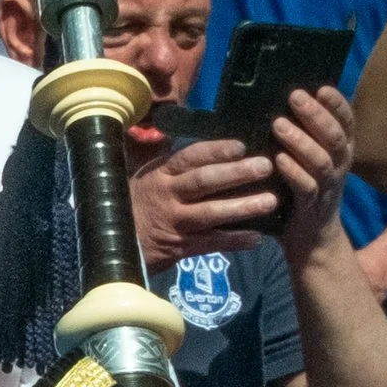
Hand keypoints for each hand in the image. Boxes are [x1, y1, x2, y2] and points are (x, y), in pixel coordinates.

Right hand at [128, 130, 276, 268]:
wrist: (115, 242)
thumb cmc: (138, 202)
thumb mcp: (147, 175)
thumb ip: (172, 160)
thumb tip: (199, 139)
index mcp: (161, 174)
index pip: (190, 157)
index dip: (216, 151)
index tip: (241, 146)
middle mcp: (168, 195)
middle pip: (204, 182)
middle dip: (237, 173)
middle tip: (265, 166)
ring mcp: (176, 222)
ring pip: (211, 213)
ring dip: (243, 207)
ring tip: (270, 201)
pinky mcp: (182, 246)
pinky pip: (212, 242)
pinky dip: (235, 240)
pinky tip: (257, 237)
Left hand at [268, 81, 352, 247]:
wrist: (313, 243)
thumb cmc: (304, 193)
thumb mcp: (310, 162)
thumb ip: (304, 137)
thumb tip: (278, 105)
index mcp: (340, 154)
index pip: (346, 124)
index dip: (337, 105)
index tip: (322, 88)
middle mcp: (339, 169)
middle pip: (334, 138)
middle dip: (316, 115)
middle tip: (295, 96)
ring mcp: (327, 189)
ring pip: (322, 162)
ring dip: (301, 141)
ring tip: (279, 124)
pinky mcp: (311, 209)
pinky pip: (306, 188)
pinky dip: (293, 172)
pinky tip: (278, 159)